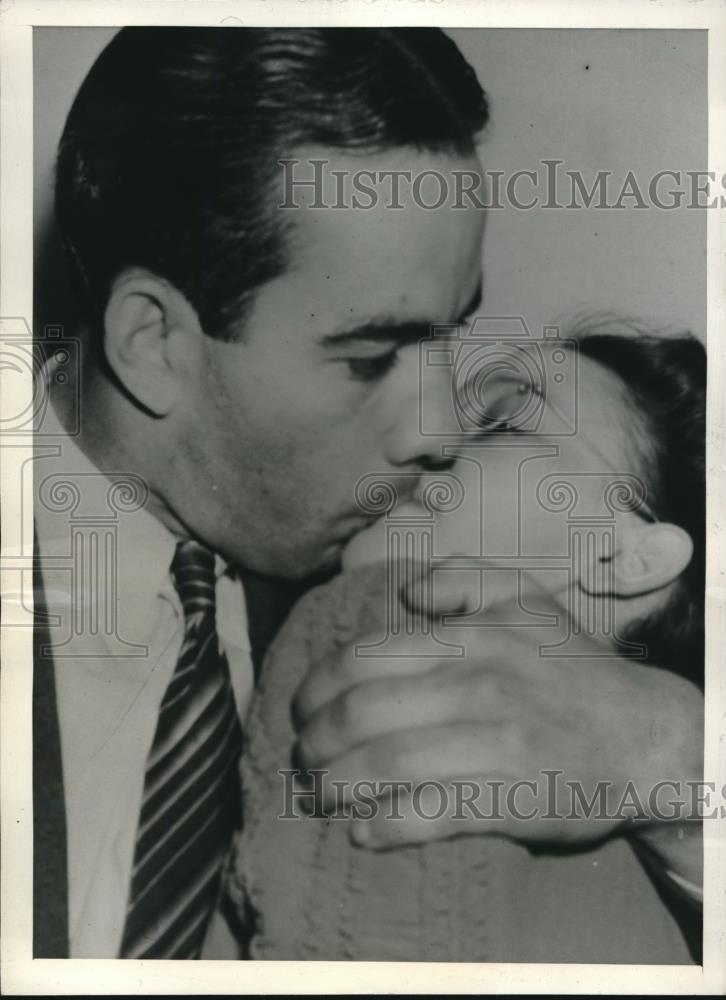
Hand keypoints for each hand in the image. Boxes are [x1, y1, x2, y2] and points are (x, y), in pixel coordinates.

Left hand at [293, 567, 702, 877]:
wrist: (645, 737)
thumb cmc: (573, 669)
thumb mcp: (528, 600)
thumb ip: (465, 579)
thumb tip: (407, 589)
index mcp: (469, 638)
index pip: (362, 659)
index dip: (315, 687)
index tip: (301, 708)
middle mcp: (475, 686)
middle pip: (361, 715)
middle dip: (313, 741)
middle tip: (302, 756)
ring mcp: (491, 744)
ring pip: (384, 766)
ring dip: (334, 786)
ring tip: (317, 794)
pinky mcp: (508, 798)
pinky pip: (428, 815)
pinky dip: (384, 828)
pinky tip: (362, 833)